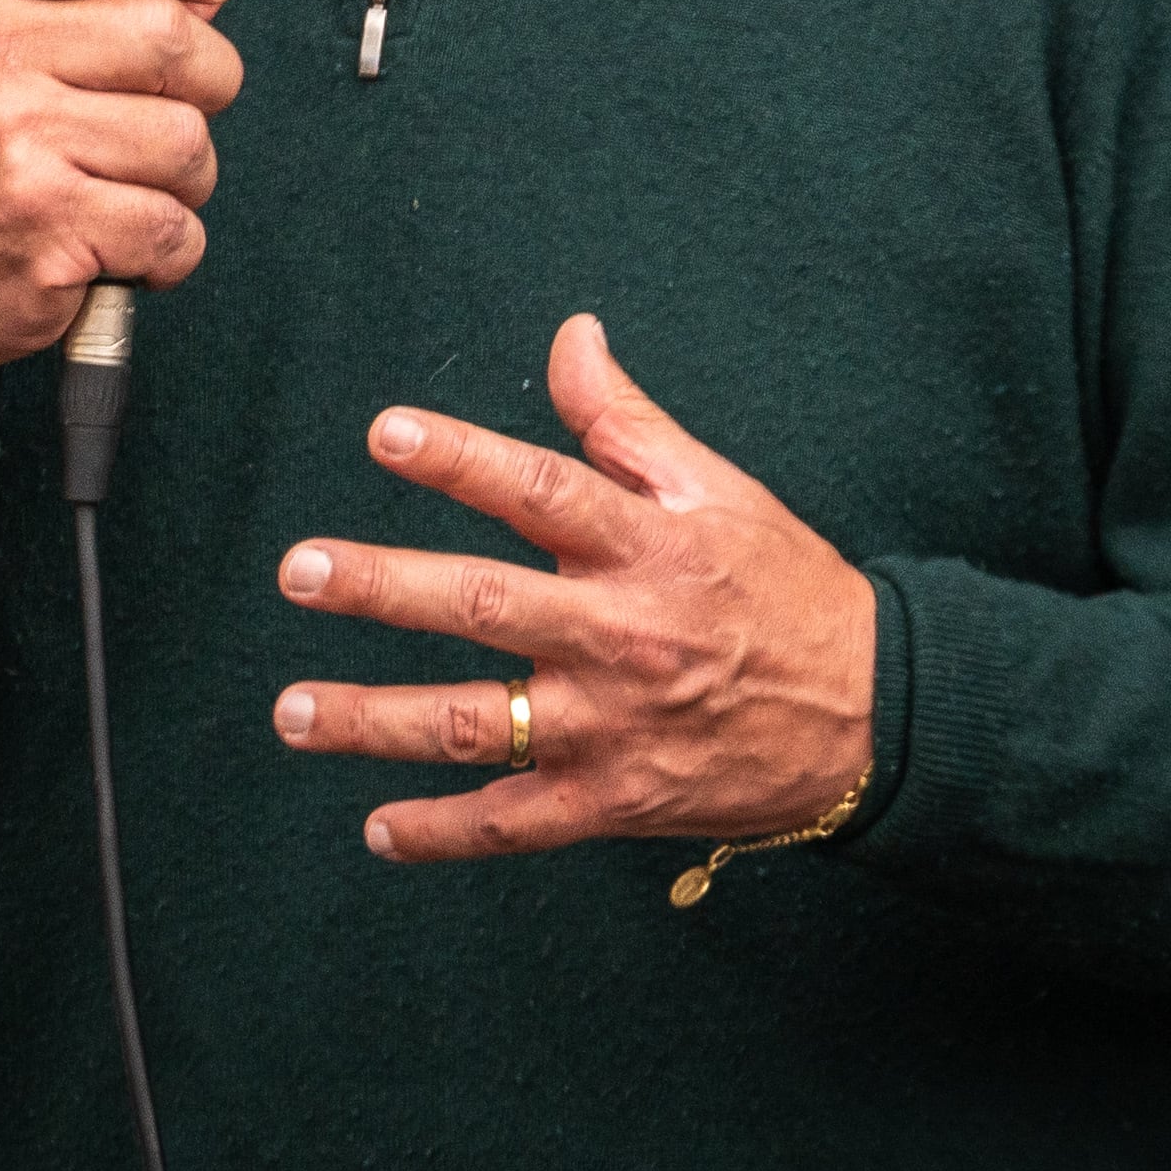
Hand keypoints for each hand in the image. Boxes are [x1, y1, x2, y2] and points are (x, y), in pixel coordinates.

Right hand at [0, 0, 238, 403]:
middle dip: (207, 84)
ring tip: (129, 191)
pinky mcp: (52, 225)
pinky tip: (121, 247)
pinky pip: (175, 226)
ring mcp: (20, 144)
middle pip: (171, 37)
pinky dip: (170, 251)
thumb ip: (101, 0)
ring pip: (187, 141)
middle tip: (168, 116)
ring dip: (185, 181)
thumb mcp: (7, 55)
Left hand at [266, 313, 873, 862]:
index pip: (543, 489)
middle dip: (384, 587)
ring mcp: (612, 726)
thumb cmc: (785, 589)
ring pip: (476, 723)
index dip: (463, 459)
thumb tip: (570, 336)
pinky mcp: (616, 801)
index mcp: (648, 546)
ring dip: (376, 718)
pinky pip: (514, 824)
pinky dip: (443, 834)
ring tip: (294, 710)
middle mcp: (622, 635)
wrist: (876, 716)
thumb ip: (627, 421)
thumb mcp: (720, 489)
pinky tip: (378, 831)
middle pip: (486, 605)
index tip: (386, 433)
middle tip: (301, 571)